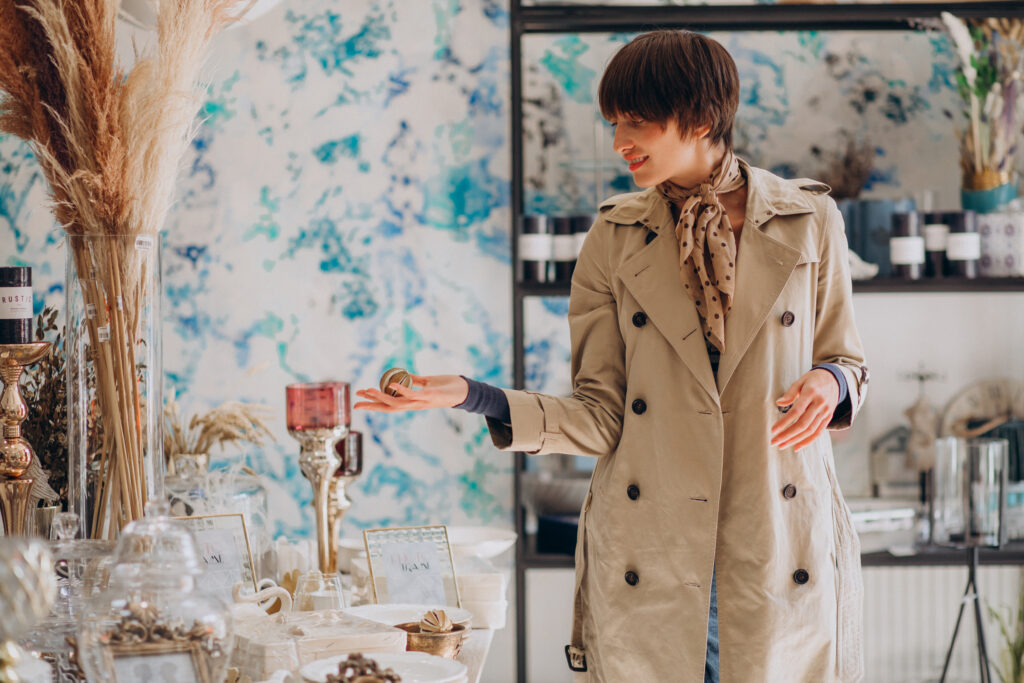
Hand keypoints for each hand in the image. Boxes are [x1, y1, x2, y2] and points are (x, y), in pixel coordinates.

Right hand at [353, 374, 468, 412]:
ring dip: (382, 397)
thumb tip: (405, 375)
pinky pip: (412, 394)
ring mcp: (421, 402)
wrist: (465, 391)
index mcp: (412, 402)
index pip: (389, 405)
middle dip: (372, 404)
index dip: (373, 404)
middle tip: (356, 400)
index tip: (358, 402)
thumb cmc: (447, 387)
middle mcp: (414, 405)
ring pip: (397, 403)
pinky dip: (401, 390)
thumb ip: (416, 380)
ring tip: (368, 390)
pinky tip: (391, 384)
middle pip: (388, 407)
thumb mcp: (429, 382)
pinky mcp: (429, 396)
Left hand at [770, 369, 839, 451]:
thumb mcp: (801, 381)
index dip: (784, 422)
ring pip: (810, 430)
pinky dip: (807, 441)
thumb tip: (778, 403)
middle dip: (787, 435)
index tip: (773, 430)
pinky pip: (818, 432)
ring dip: (795, 440)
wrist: (834, 379)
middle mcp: (820, 404)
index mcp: (811, 393)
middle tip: (774, 442)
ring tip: (781, 445)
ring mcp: (826, 412)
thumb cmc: (813, 380)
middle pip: (803, 424)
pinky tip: (796, 447)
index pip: (796, 411)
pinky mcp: (828, 418)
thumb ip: (790, 393)